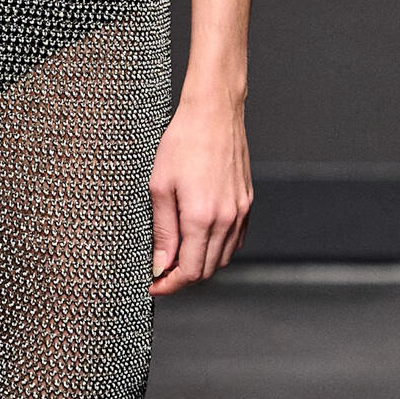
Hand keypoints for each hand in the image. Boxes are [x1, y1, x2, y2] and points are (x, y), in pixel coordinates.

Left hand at [149, 90, 252, 293]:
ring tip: (176, 256)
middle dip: (181, 279)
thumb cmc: (183, 142)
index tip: (152, 286)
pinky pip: (235, 240)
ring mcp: (240, 211)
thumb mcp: (160, 187)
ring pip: (222, 258)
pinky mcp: (247, 202)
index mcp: (202, 218)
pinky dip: (217, 249)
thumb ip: (162, 231)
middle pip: (207, 270)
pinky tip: (199, 240)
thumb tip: (160, 265)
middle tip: (159, 273)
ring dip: (199, 264)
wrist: (214, 112)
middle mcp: (226, 219)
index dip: (168, 285)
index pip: (188, 272)